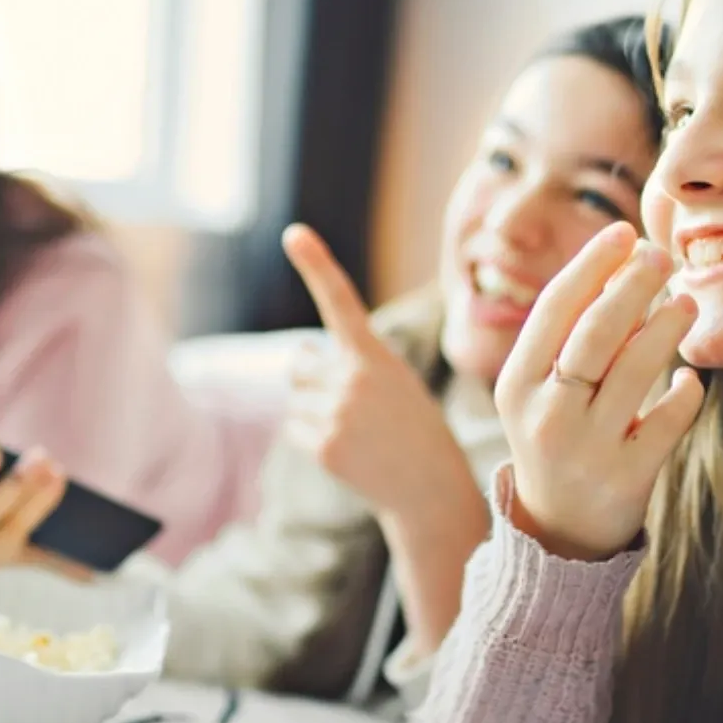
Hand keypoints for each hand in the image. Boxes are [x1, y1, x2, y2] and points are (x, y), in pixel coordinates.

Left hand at [281, 224, 484, 534]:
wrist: (429, 489)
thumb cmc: (413, 427)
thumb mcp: (394, 381)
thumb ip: (351, 362)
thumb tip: (298, 359)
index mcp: (375, 355)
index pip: (340, 300)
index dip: (316, 264)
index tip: (294, 233)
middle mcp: (352, 379)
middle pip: (299, 363)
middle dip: (312, 377)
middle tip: (348, 400)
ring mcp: (335, 413)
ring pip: (294, 398)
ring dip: (313, 409)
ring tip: (354, 429)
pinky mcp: (322, 446)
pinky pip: (292, 428)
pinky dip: (310, 436)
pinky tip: (345, 448)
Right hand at [493, 222, 703, 560]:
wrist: (560, 529)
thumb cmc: (556, 434)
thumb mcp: (539, 390)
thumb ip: (567, 335)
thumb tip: (620, 259)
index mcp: (516, 385)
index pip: (554, 309)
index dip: (592, 264)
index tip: (624, 232)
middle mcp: (545, 415)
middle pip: (594, 334)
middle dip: (632, 285)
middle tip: (663, 255)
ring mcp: (586, 449)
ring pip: (634, 373)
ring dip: (665, 328)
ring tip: (688, 302)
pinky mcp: (627, 478)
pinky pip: (667, 423)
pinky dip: (684, 394)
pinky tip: (689, 378)